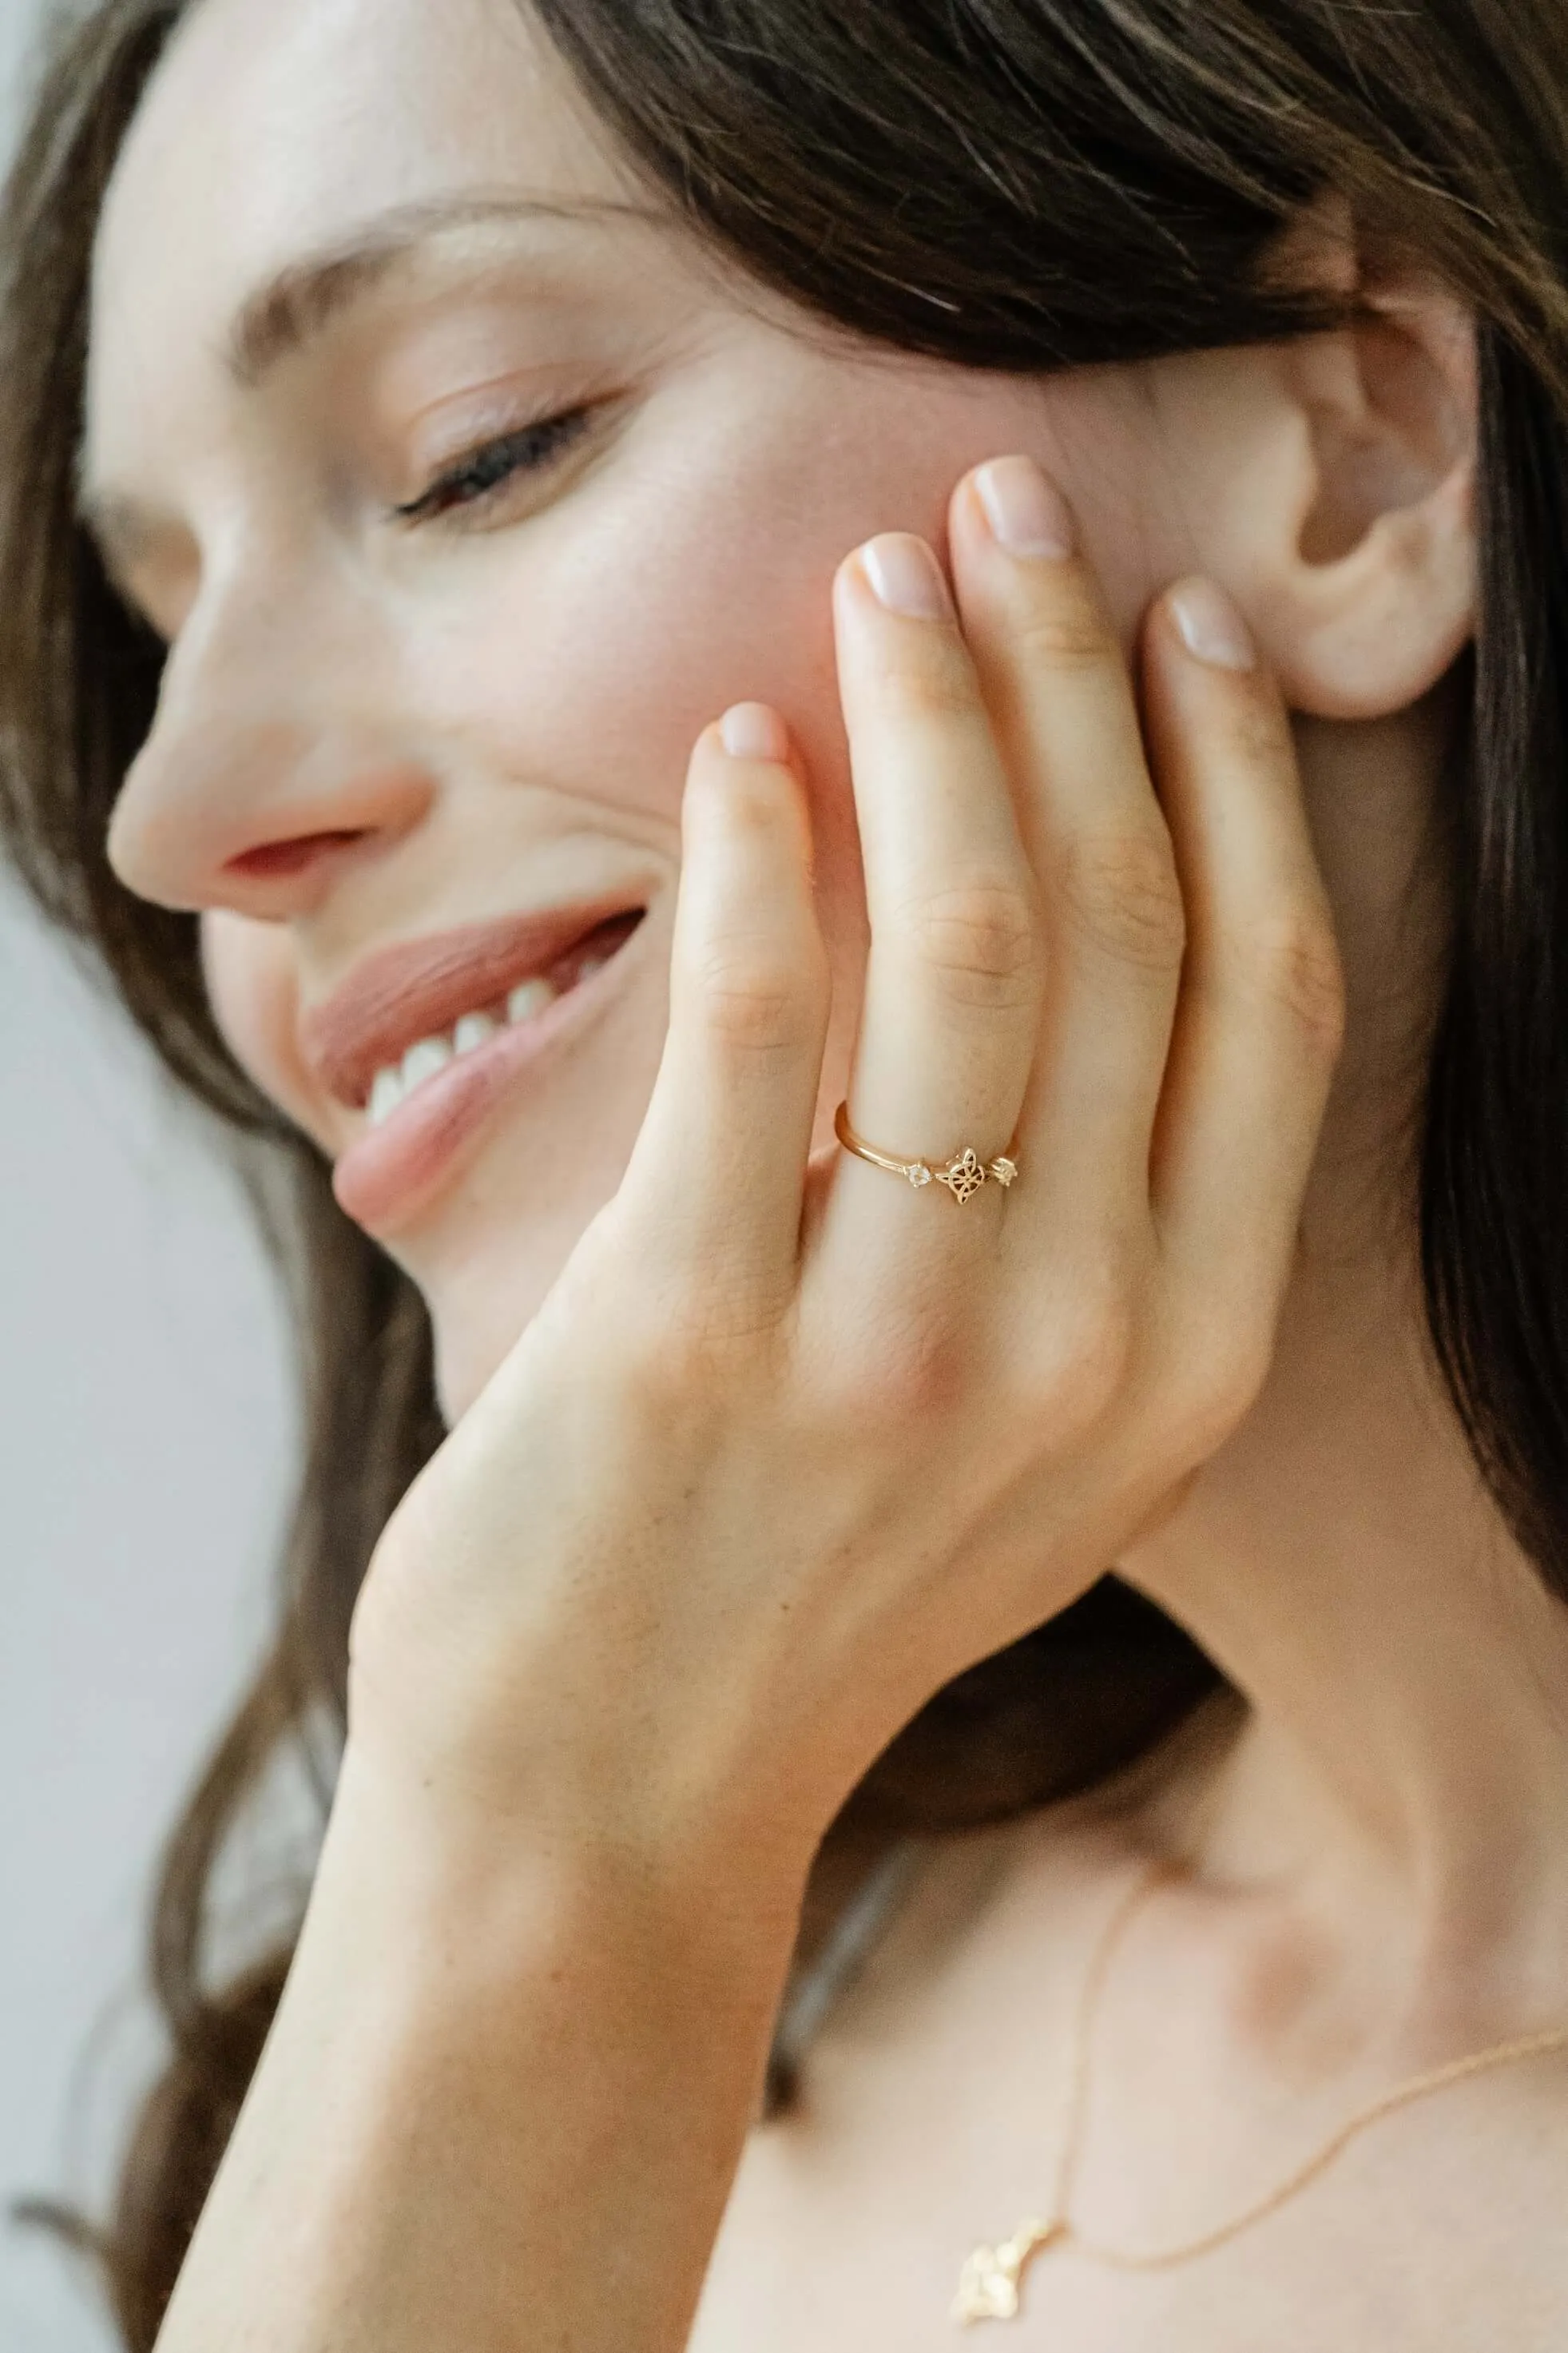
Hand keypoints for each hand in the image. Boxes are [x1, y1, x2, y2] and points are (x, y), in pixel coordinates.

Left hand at [347, 456, 1343, 1897]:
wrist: (613, 1791)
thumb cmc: (805, 1581)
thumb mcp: (1023, 1431)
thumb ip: (1087, 1217)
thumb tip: (1063, 907)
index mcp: (1189, 1352)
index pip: (1264, 996)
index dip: (1234, 781)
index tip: (1182, 625)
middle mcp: (1084, 1343)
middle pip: (1128, 927)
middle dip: (1075, 681)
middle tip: (1006, 510)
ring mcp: (896, 1347)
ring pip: (975, 943)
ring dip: (938, 717)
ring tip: (886, 576)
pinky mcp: (697, 1333)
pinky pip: (762, 1025)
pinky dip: (766, 851)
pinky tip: (751, 740)